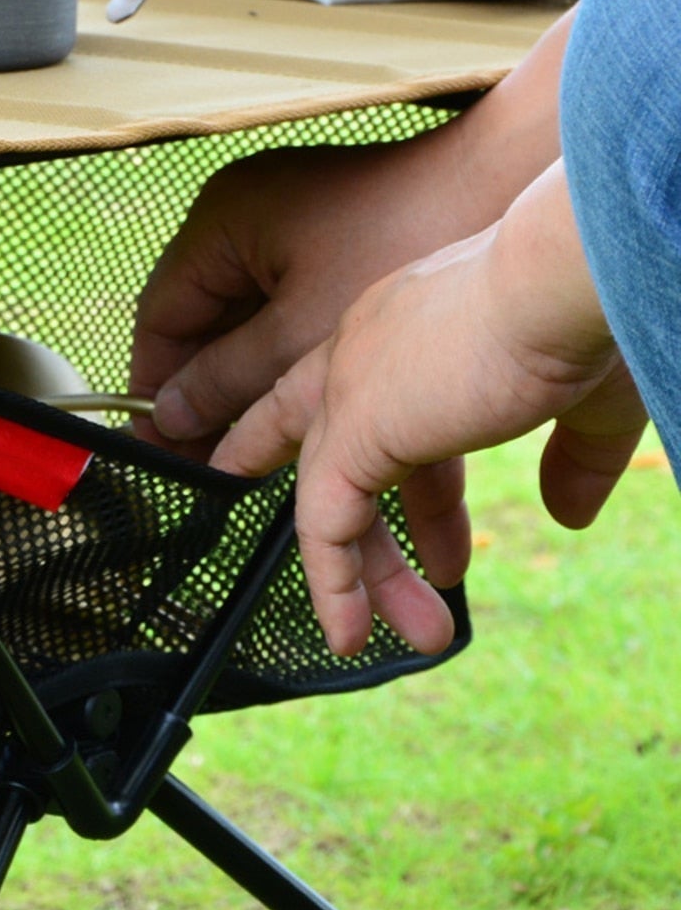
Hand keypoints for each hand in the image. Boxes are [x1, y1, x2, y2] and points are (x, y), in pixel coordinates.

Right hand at [131, 11, 574, 452]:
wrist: (518, 180)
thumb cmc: (406, 235)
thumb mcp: (300, 329)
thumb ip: (229, 379)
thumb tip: (170, 418)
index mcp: (224, 223)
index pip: (164, 318)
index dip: (158, 389)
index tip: (162, 453)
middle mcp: (255, 226)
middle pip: (217, 335)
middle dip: (226, 411)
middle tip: (218, 481)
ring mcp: (307, 237)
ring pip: (275, 339)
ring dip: (284, 403)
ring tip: (280, 476)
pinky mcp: (357, 251)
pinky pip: (320, 323)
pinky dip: (330, 377)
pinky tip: (342, 438)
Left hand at [209, 163, 646, 655]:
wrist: (568, 273)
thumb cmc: (586, 315)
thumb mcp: (587, 398)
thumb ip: (574, 455)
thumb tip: (566, 515)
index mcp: (407, 323)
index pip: (380, 403)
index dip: (391, 466)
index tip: (407, 512)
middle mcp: (363, 348)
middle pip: (338, 451)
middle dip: (360, 524)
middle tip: (393, 583)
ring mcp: (351, 385)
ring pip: (330, 495)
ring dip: (364, 573)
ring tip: (397, 636)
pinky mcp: (354, 429)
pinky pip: (323, 522)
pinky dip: (332, 580)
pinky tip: (347, 632)